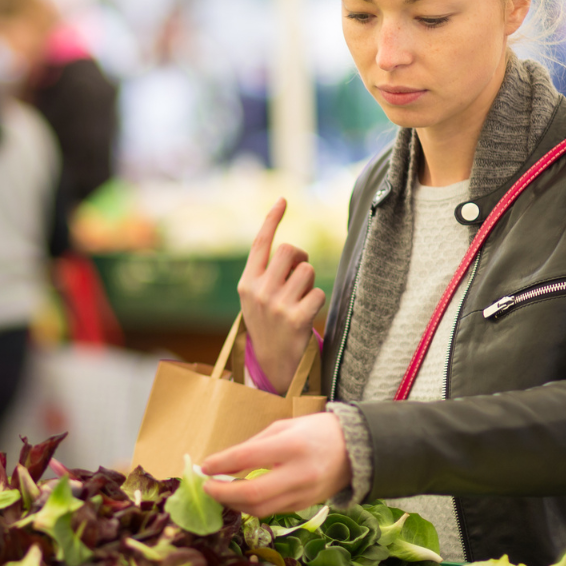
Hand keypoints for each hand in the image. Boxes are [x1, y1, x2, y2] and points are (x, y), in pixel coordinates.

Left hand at [201, 413, 350, 517]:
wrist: (357, 449)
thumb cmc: (317, 431)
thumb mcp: (283, 427)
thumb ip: (252, 446)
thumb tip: (220, 464)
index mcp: (292, 446)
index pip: (248, 458)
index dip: (221, 465)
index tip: (204, 467)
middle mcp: (299, 474)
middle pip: (252, 494)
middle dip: (223, 494)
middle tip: (207, 488)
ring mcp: (303, 494)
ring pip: (260, 509)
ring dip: (234, 504)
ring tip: (221, 493)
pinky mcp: (304, 506)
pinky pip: (272, 511)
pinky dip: (252, 506)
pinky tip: (241, 497)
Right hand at [238, 198, 325, 393]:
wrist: (274, 365)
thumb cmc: (269, 326)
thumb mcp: (256, 299)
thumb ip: (266, 274)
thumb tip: (290, 249)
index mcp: (247, 283)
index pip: (260, 243)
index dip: (272, 219)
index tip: (283, 199)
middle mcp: (258, 291)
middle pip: (290, 251)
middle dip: (301, 258)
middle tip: (300, 275)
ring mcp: (276, 305)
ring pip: (307, 271)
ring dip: (310, 283)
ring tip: (301, 301)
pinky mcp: (295, 319)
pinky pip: (318, 293)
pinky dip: (317, 301)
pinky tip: (307, 316)